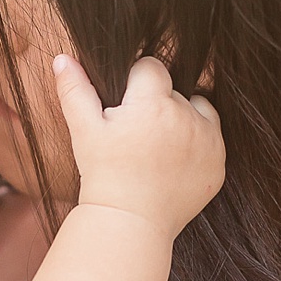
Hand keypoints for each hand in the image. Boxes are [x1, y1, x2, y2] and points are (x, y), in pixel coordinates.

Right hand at [53, 54, 223, 238]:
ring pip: (196, 108)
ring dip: (180, 118)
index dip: (135, 83)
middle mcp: (186, 117)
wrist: (130, 222)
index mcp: (153, 103)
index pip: (151, 67)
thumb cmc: (103, 174)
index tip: (126, 108)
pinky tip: (173, 161)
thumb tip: (62, 58)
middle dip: (156, 103)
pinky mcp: (218, 162)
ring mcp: (207, 140)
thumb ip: (75, 90)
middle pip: (173, 90)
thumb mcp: (84, 131)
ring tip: (156, 147)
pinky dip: (196, 142)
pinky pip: (211, 135)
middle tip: (137, 136)